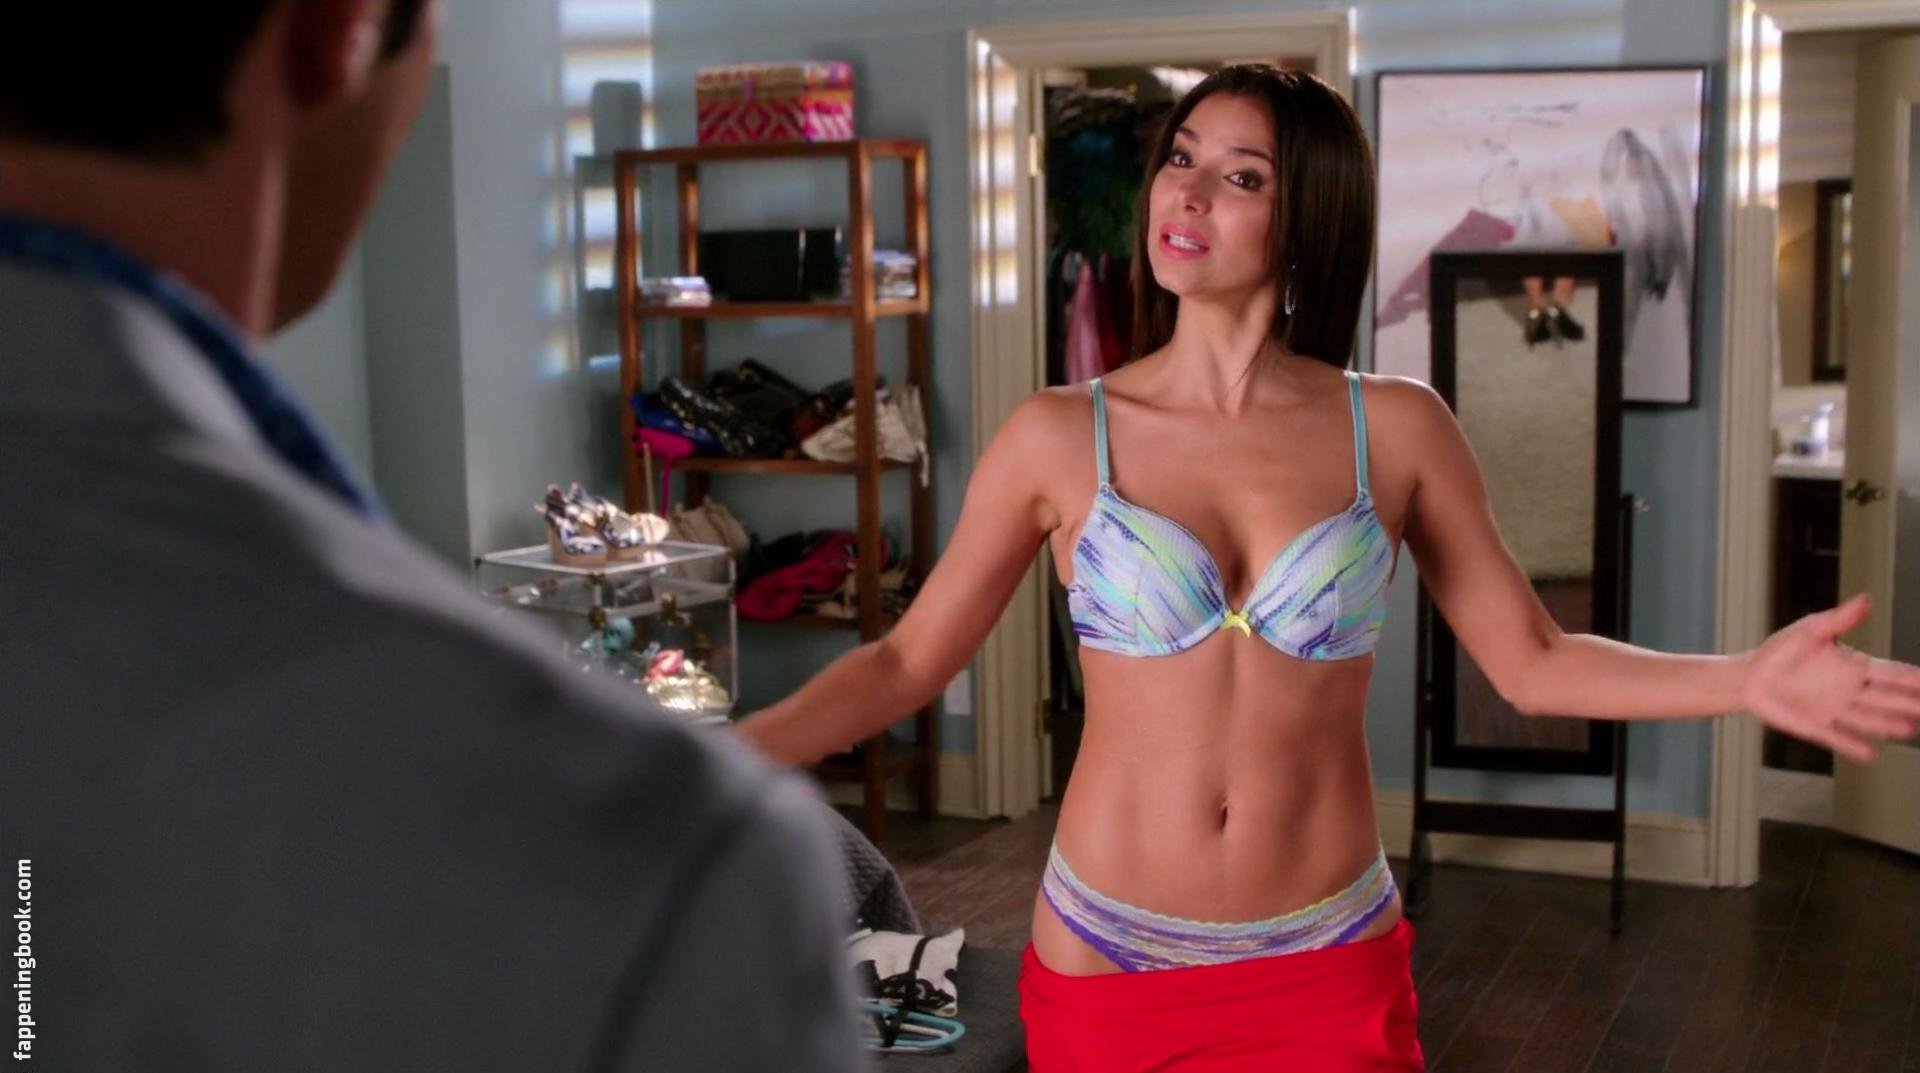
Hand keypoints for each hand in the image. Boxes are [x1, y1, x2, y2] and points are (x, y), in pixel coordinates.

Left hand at [1740, 593, 1919, 762]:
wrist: (1748, 676)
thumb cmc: (1779, 652)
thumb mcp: (1809, 631)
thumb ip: (1839, 620)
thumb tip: (1865, 599)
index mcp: (1853, 666)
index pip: (1890, 673)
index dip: (1912, 678)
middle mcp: (1850, 691)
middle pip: (1887, 699)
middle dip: (1910, 703)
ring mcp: (1835, 710)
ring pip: (1869, 719)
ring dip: (1888, 725)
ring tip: (1911, 729)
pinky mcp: (1816, 726)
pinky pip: (1838, 738)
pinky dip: (1852, 746)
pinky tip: (1871, 754)